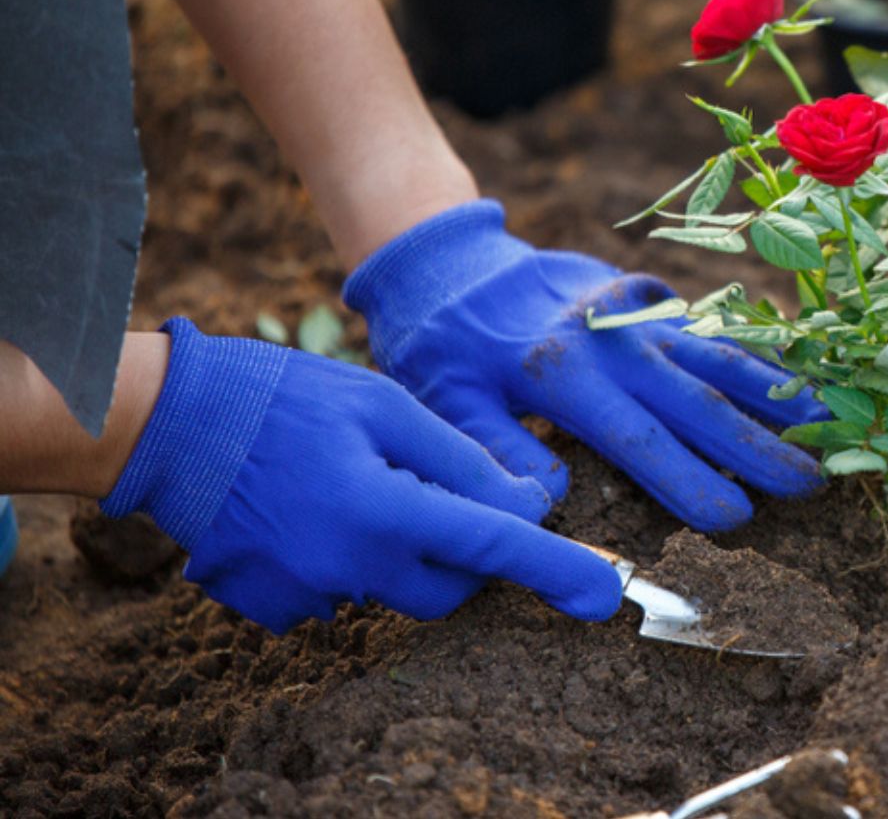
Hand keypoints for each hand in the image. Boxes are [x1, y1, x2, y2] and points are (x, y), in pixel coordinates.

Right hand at [102, 319, 621, 632]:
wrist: (166, 423)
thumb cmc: (282, 397)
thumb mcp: (382, 405)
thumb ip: (459, 460)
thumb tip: (526, 504)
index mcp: (383, 509)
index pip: (493, 548)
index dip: (557, 569)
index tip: (605, 596)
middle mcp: (348, 566)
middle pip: (450, 590)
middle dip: (466, 555)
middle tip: (439, 493)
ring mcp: (306, 595)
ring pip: (393, 590)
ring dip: (399, 548)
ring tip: (351, 481)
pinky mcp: (272, 606)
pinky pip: (338, 594)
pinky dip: (345, 559)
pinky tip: (311, 510)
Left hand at [344, 201, 825, 531]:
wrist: (451, 258)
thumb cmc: (441, 343)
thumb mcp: (442, 400)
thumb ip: (494, 449)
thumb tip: (546, 502)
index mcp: (562, 373)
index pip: (638, 438)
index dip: (689, 480)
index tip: (736, 520)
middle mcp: (612, 341)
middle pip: (696, 400)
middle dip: (757, 446)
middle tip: (812, 484)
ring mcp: (635, 315)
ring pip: (715, 357)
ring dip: (772, 392)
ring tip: (823, 421)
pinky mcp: (646, 300)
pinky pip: (708, 329)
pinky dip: (753, 353)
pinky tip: (790, 374)